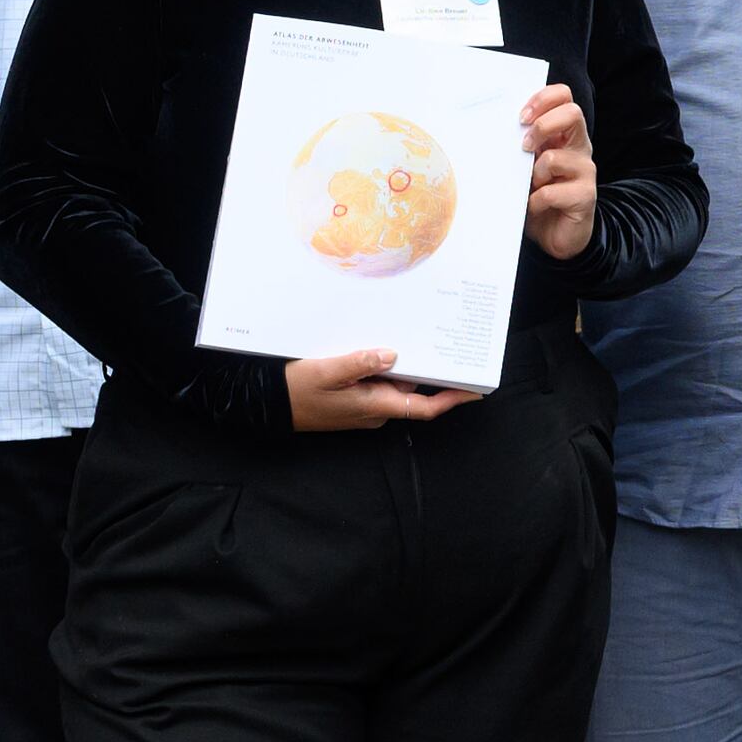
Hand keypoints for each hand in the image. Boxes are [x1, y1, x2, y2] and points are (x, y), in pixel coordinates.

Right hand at [286, 344, 480, 431]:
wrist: (267, 405)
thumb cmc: (295, 391)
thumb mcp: (326, 372)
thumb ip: (360, 363)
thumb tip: (392, 355)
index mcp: (375, 406)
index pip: (425, 408)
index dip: (452, 399)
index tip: (475, 391)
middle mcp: (376, 409)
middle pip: (412, 388)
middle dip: (426, 367)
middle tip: (443, 339)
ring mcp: (364, 405)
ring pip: (393, 382)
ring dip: (402, 363)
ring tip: (412, 332)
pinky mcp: (353, 398)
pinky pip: (376, 381)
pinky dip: (382, 365)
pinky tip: (379, 343)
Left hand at [522, 84, 597, 260]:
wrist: (557, 235)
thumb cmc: (539, 195)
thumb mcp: (527, 165)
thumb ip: (522, 145)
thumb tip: (496, 129)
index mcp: (565, 134)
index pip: (564, 97)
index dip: (544, 98)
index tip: (522, 116)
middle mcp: (579, 148)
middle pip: (572, 114)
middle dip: (542, 125)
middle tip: (524, 145)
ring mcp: (585, 171)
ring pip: (554, 158)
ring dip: (533, 175)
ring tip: (530, 187)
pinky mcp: (585, 196)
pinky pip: (550, 192)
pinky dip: (534, 202)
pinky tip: (534, 207)